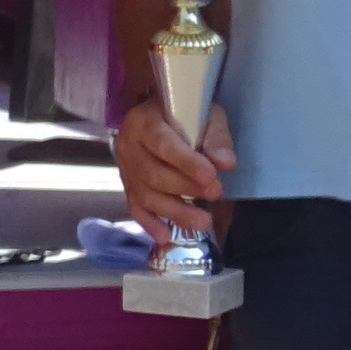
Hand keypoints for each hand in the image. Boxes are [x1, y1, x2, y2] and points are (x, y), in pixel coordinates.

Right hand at [116, 95, 232, 246]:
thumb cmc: (183, 112)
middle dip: (185, 188)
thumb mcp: (204, 113)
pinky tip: (166, 237)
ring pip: (145, 195)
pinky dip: (150, 224)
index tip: (211, 176)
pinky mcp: (128, 186)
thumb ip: (215, 136)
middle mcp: (128, 146)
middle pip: (153, 174)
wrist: (156, 115)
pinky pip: (135, 208)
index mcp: (143, 122)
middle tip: (216, 193)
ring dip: (174, 212)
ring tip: (203, 223)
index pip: (162, 144)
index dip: (185, 162)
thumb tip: (225, 163)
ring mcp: (125, 169)